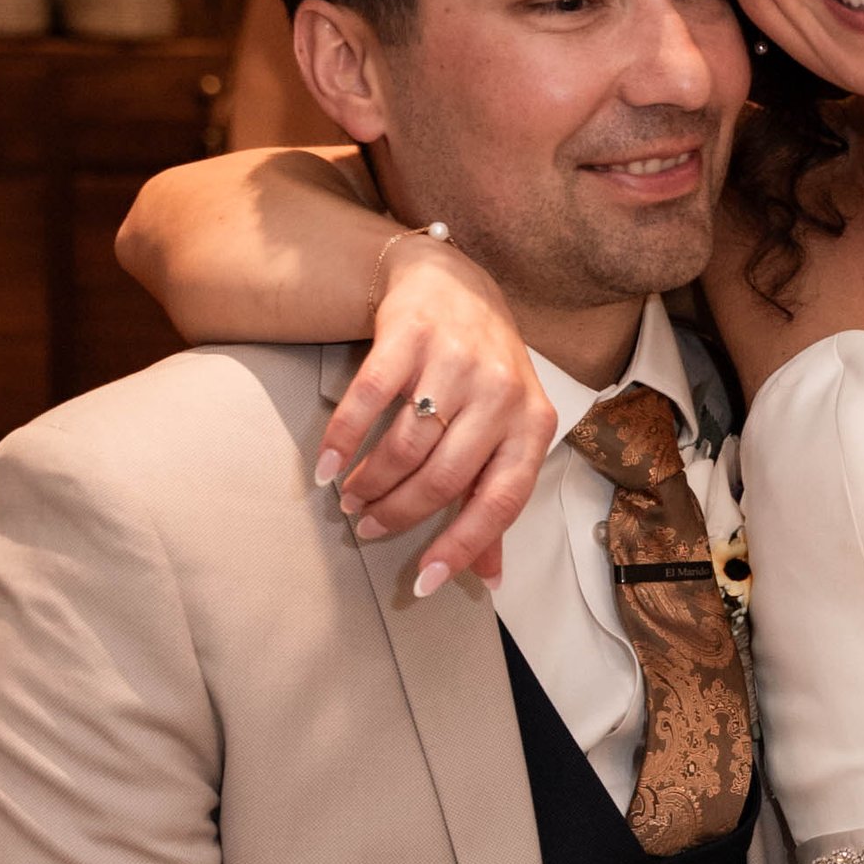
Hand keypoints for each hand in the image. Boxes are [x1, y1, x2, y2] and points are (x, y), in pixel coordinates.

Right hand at [317, 235, 554, 593]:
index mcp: (533, 425)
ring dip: (371, 482)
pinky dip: (344, 439)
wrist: (455, 282)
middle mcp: (502, 392)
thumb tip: (487, 578)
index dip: (462, 546)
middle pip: (444, 477)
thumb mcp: (503, 432)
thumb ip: (490, 500)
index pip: (501, 501)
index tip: (425, 581)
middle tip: (369, 526)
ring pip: (407, 445)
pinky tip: (329, 465)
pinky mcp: (411, 334)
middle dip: (400, 513)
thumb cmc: (482, 372)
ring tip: (352, 498)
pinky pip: (369, 399)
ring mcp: (457, 360)